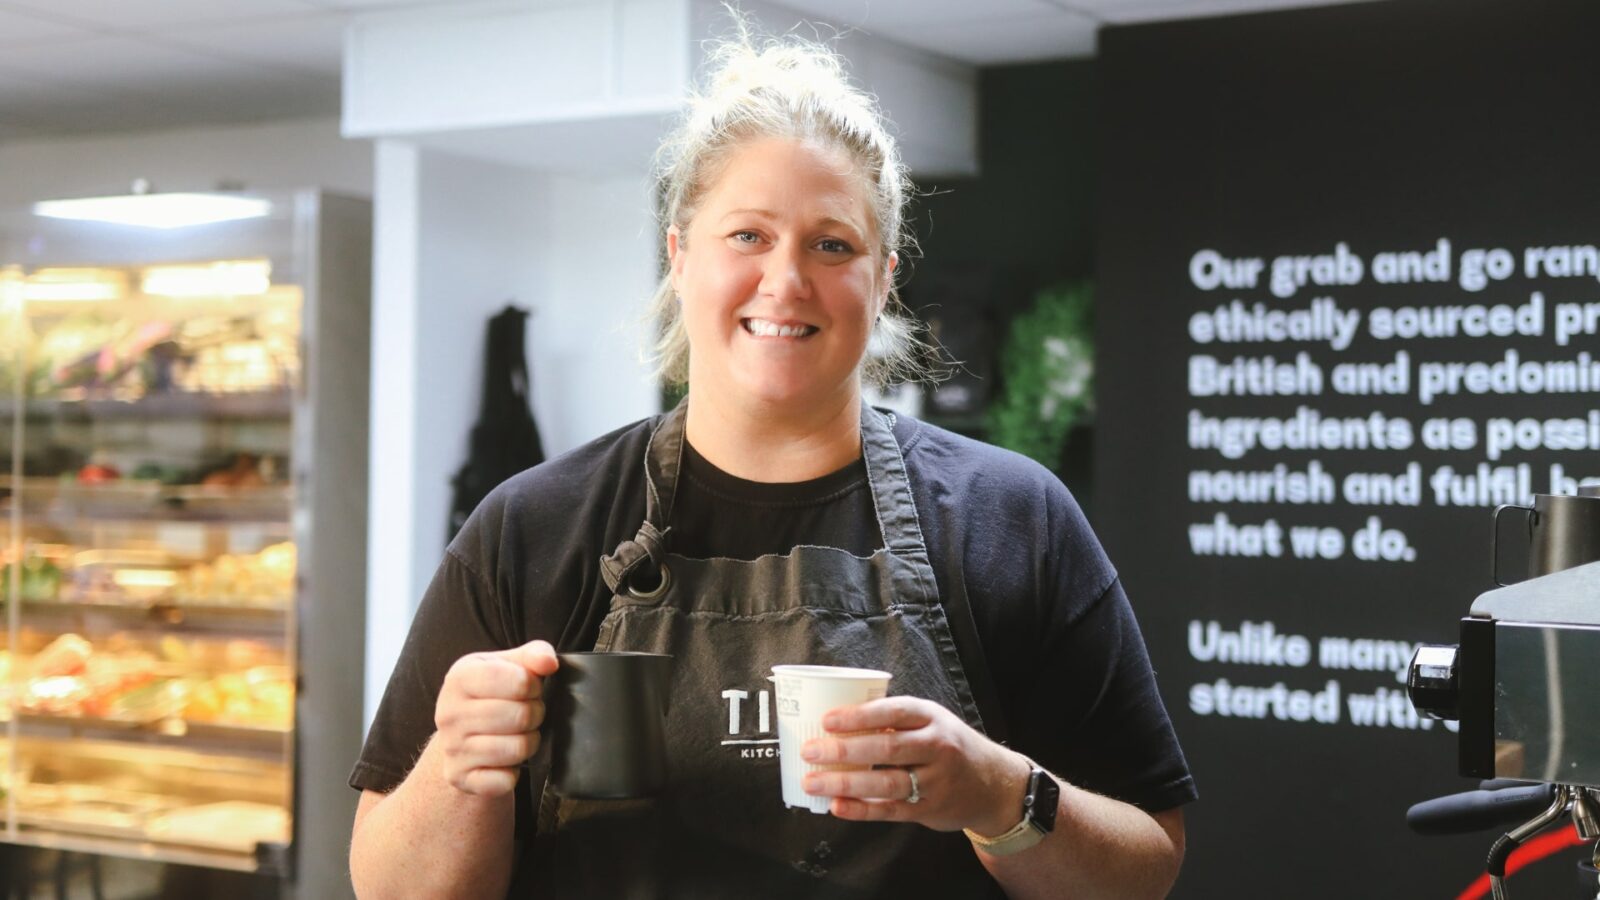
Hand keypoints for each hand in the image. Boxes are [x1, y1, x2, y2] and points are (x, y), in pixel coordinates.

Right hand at [433, 640, 558, 796]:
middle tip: (528, 714)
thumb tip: (548, 662)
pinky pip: (505, 780)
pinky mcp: (460, 778)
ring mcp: (452, 748)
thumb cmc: (490, 695)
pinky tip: (505, 760)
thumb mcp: (508, 665)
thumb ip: (533, 655)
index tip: (530, 688)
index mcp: (460, 677)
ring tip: (519, 734)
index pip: (520, 681)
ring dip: (529, 742)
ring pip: (518, 749)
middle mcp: (448, 713)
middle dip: (535, 715)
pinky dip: (514, 772)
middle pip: (521, 717)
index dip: (535, 686)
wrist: (459, 738)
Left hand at [799, 697, 1031, 834]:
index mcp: (932, 718)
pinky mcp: (929, 809)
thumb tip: (837, 720)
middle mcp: (937, 747)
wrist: (994, 785)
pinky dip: (862, 810)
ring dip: (846, 783)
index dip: (859, 715)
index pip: (894, 712)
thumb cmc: (950, 746)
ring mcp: (935, 781)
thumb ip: (896, 721)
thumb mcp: (933, 722)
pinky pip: (890, 810)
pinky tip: (837, 807)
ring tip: (813, 782)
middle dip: (844, 750)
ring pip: (886, 782)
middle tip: (810, 750)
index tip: (827, 720)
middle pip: (887, 748)